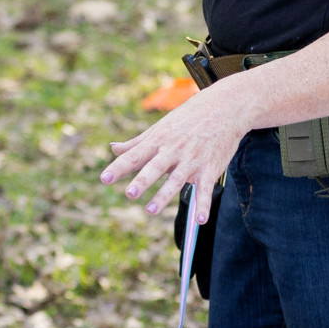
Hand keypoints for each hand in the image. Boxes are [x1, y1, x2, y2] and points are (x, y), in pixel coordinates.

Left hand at [98, 77, 251, 218]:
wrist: (225, 107)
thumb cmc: (188, 118)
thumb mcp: (160, 127)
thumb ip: (137, 142)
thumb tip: (113, 149)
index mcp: (158, 140)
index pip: (135, 155)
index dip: (119, 168)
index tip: (104, 179)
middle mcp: (173, 150)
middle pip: (155, 167)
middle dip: (142, 180)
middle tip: (129, 194)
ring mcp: (192, 160)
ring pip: (176, 180)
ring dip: (164, 196)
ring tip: (150, 211)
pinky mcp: (210, 168)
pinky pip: (205, 189)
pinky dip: (203, 204)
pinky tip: (200, 220)